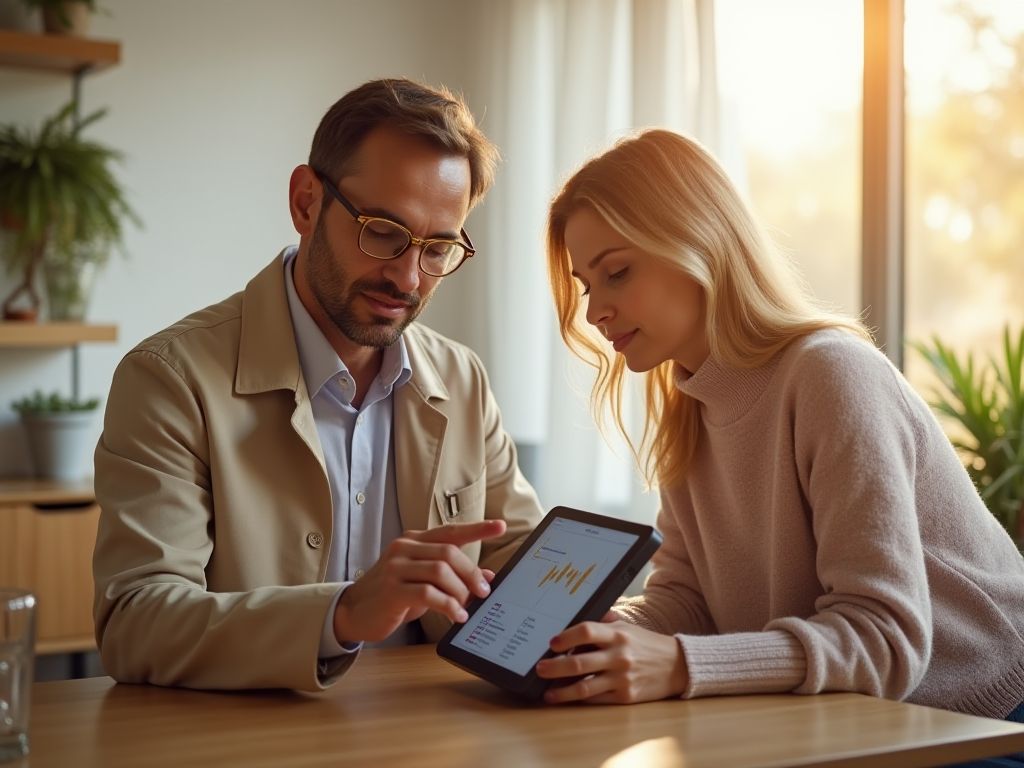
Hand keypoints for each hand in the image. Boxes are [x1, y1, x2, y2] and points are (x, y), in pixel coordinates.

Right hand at [333, 520, 505, 642]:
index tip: (500, 526)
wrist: (354, 612)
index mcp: (414, 541)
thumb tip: (488, 577)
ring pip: (440, 571)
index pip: (450, 531)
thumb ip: (452, 576)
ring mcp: (396, 567)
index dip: (477, 529)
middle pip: (449, 552)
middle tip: (484, 592)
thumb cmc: (393, 595)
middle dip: (471, 573)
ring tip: (466, 607)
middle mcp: (404, 548)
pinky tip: (456, 616)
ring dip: (460, 591)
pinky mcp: (392, 589)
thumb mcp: (425, 583)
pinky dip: (448, 605)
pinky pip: (428, 593)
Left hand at [534, 612, 687, 703]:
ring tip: (547, 692)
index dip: (566, 637)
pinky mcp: (625, 696)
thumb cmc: (646, 644)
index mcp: (617, 635)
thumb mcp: (627, 627)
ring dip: (562, 690)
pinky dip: (578, 699)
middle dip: (555, 667)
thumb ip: (604, 622)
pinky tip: (565, 698)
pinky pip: (596, 698)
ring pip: (584, 686)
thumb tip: (576, 618)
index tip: (551, 642)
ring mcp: (621, 678)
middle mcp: (618, 656)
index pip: (587, 632)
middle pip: (579, 662)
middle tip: (539, 668)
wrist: (677, 666)